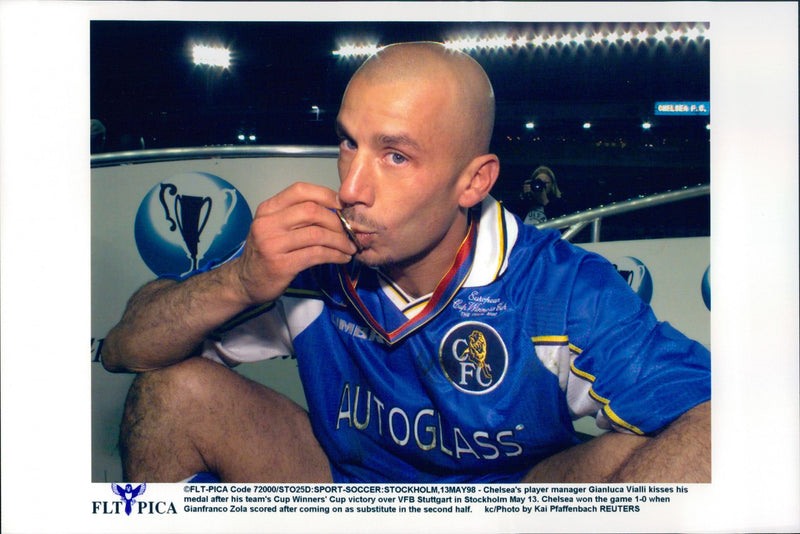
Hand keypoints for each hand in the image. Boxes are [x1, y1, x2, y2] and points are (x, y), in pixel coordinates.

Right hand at [231, 182, 357, 304]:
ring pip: (317, 234)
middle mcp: (268, 223)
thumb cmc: (266, 252)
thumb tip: (335, 209)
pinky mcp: (282, 265)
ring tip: (350, 248)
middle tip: (349, 232)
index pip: (300, 190)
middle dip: (337, 221)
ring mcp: (273, 244)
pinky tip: (342, 258)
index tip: (342, 206)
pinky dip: (335, 255)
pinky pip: (316, 255)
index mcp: (268, 209)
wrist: (245, 282)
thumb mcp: (274, 227)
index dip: (326, 195)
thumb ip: (296, 215)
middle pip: (312, 211)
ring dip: (340, 241)